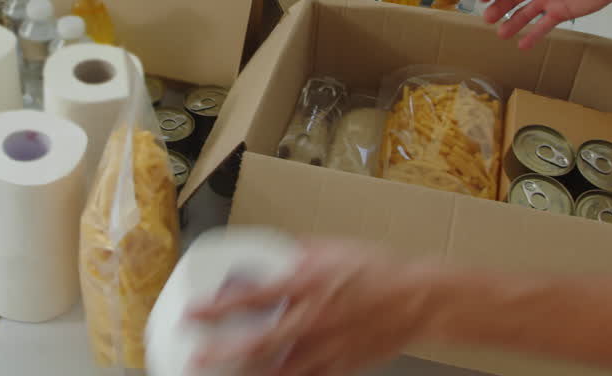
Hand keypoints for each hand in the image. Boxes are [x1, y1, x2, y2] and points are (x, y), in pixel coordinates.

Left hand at [189, 239, 441, 375]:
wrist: (418, 299)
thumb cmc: (378, 270)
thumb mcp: (332, 249)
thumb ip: (298, 253)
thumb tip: (274, 253)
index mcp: (306, 284)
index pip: (250, 298)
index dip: (217, 307)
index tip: (193, 312)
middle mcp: (310, 319)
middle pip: (256, 342)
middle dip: (221, 351)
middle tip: (195, 356)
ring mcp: (324, 347)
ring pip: (276, 370)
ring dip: (246, 374)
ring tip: (222, 375)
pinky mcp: (339, 365)